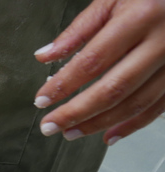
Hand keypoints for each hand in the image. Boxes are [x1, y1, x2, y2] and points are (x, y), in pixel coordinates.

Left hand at [33, 0, 164, 144]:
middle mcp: (163, 42)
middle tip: (49, 126)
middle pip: (113, 88)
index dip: (64, 84)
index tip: (42, 100)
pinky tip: (108, 135)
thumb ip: (78, 30)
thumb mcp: (113, 0)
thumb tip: (44, 56)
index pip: (93, 60)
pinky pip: (157, 108)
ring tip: (70, 132)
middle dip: (77, 112)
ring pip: (135, 103)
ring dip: (99, 123)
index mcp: (141, 17)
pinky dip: (131, 126)